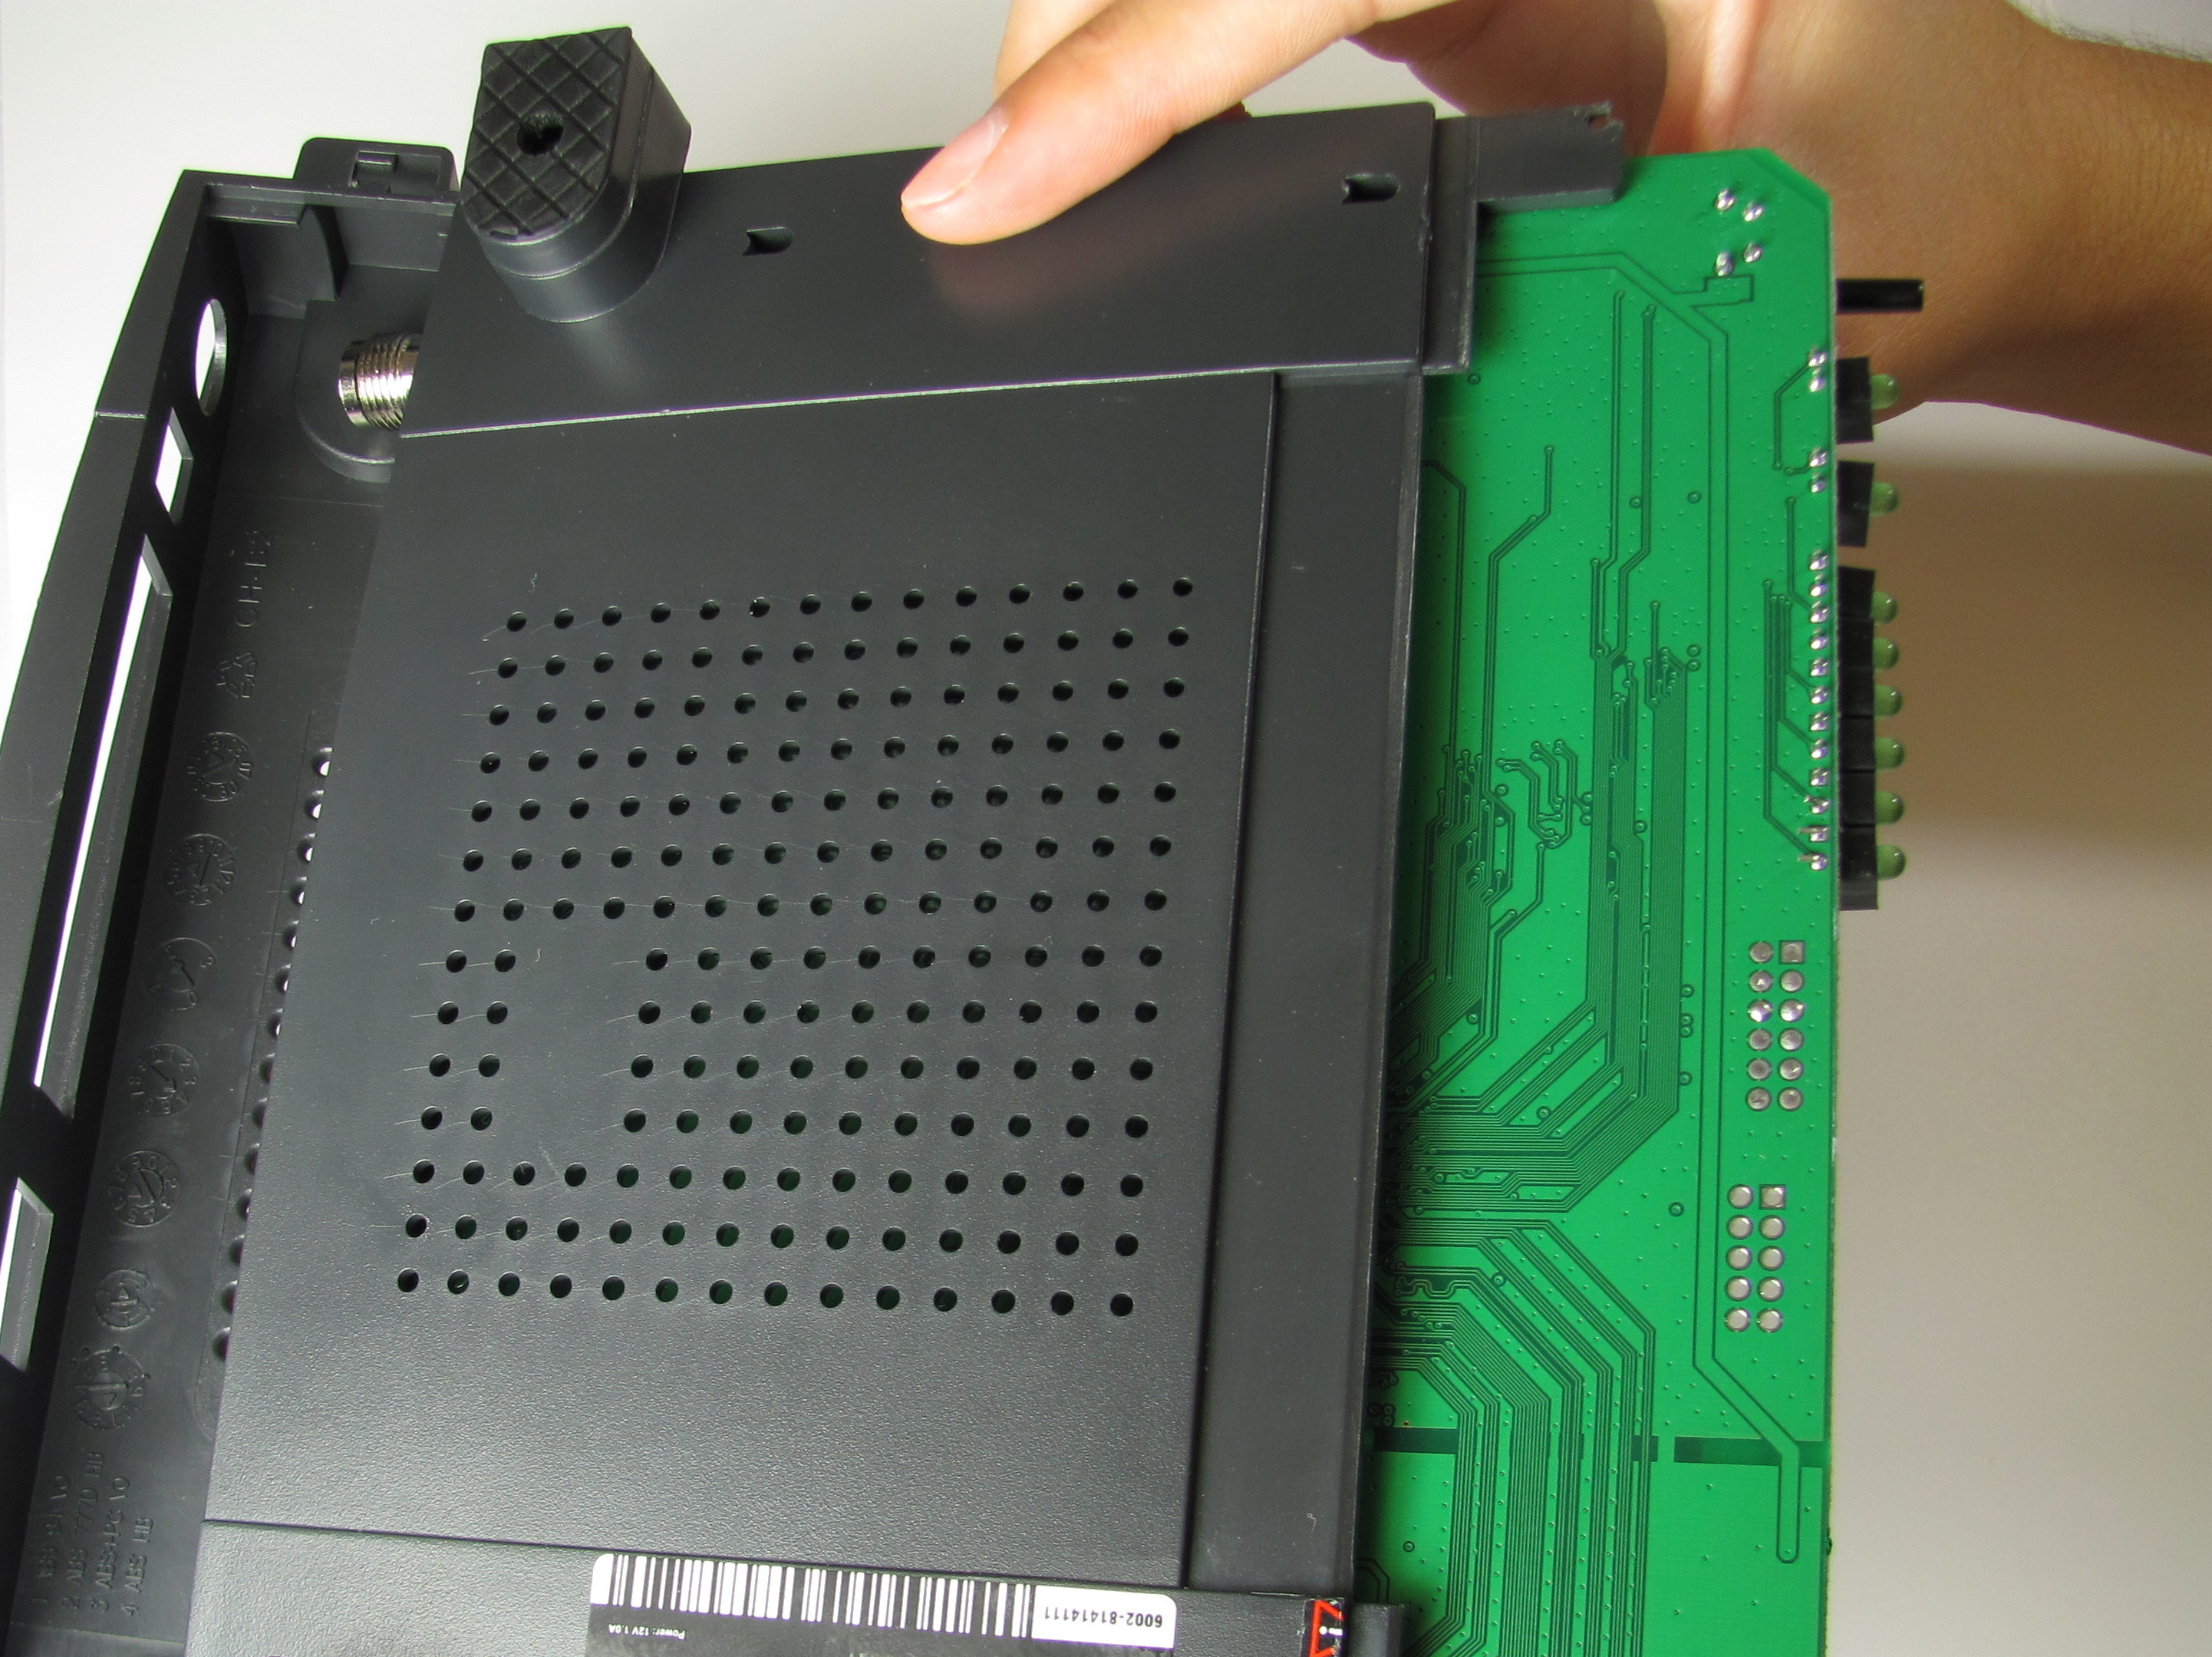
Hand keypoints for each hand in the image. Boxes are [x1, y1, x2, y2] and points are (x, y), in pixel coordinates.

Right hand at [899, 0, 2211, 451]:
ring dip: (1102, 34)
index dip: (1128, 72)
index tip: (998, 177)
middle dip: (1082, 31)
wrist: (1974, 189)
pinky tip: (1100, 123)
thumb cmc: (1920, 186)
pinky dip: (1156, 57)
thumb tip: (1319, 319)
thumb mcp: (1746, 242)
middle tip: (987, 175)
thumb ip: (1538, 257)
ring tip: (1017, 157)